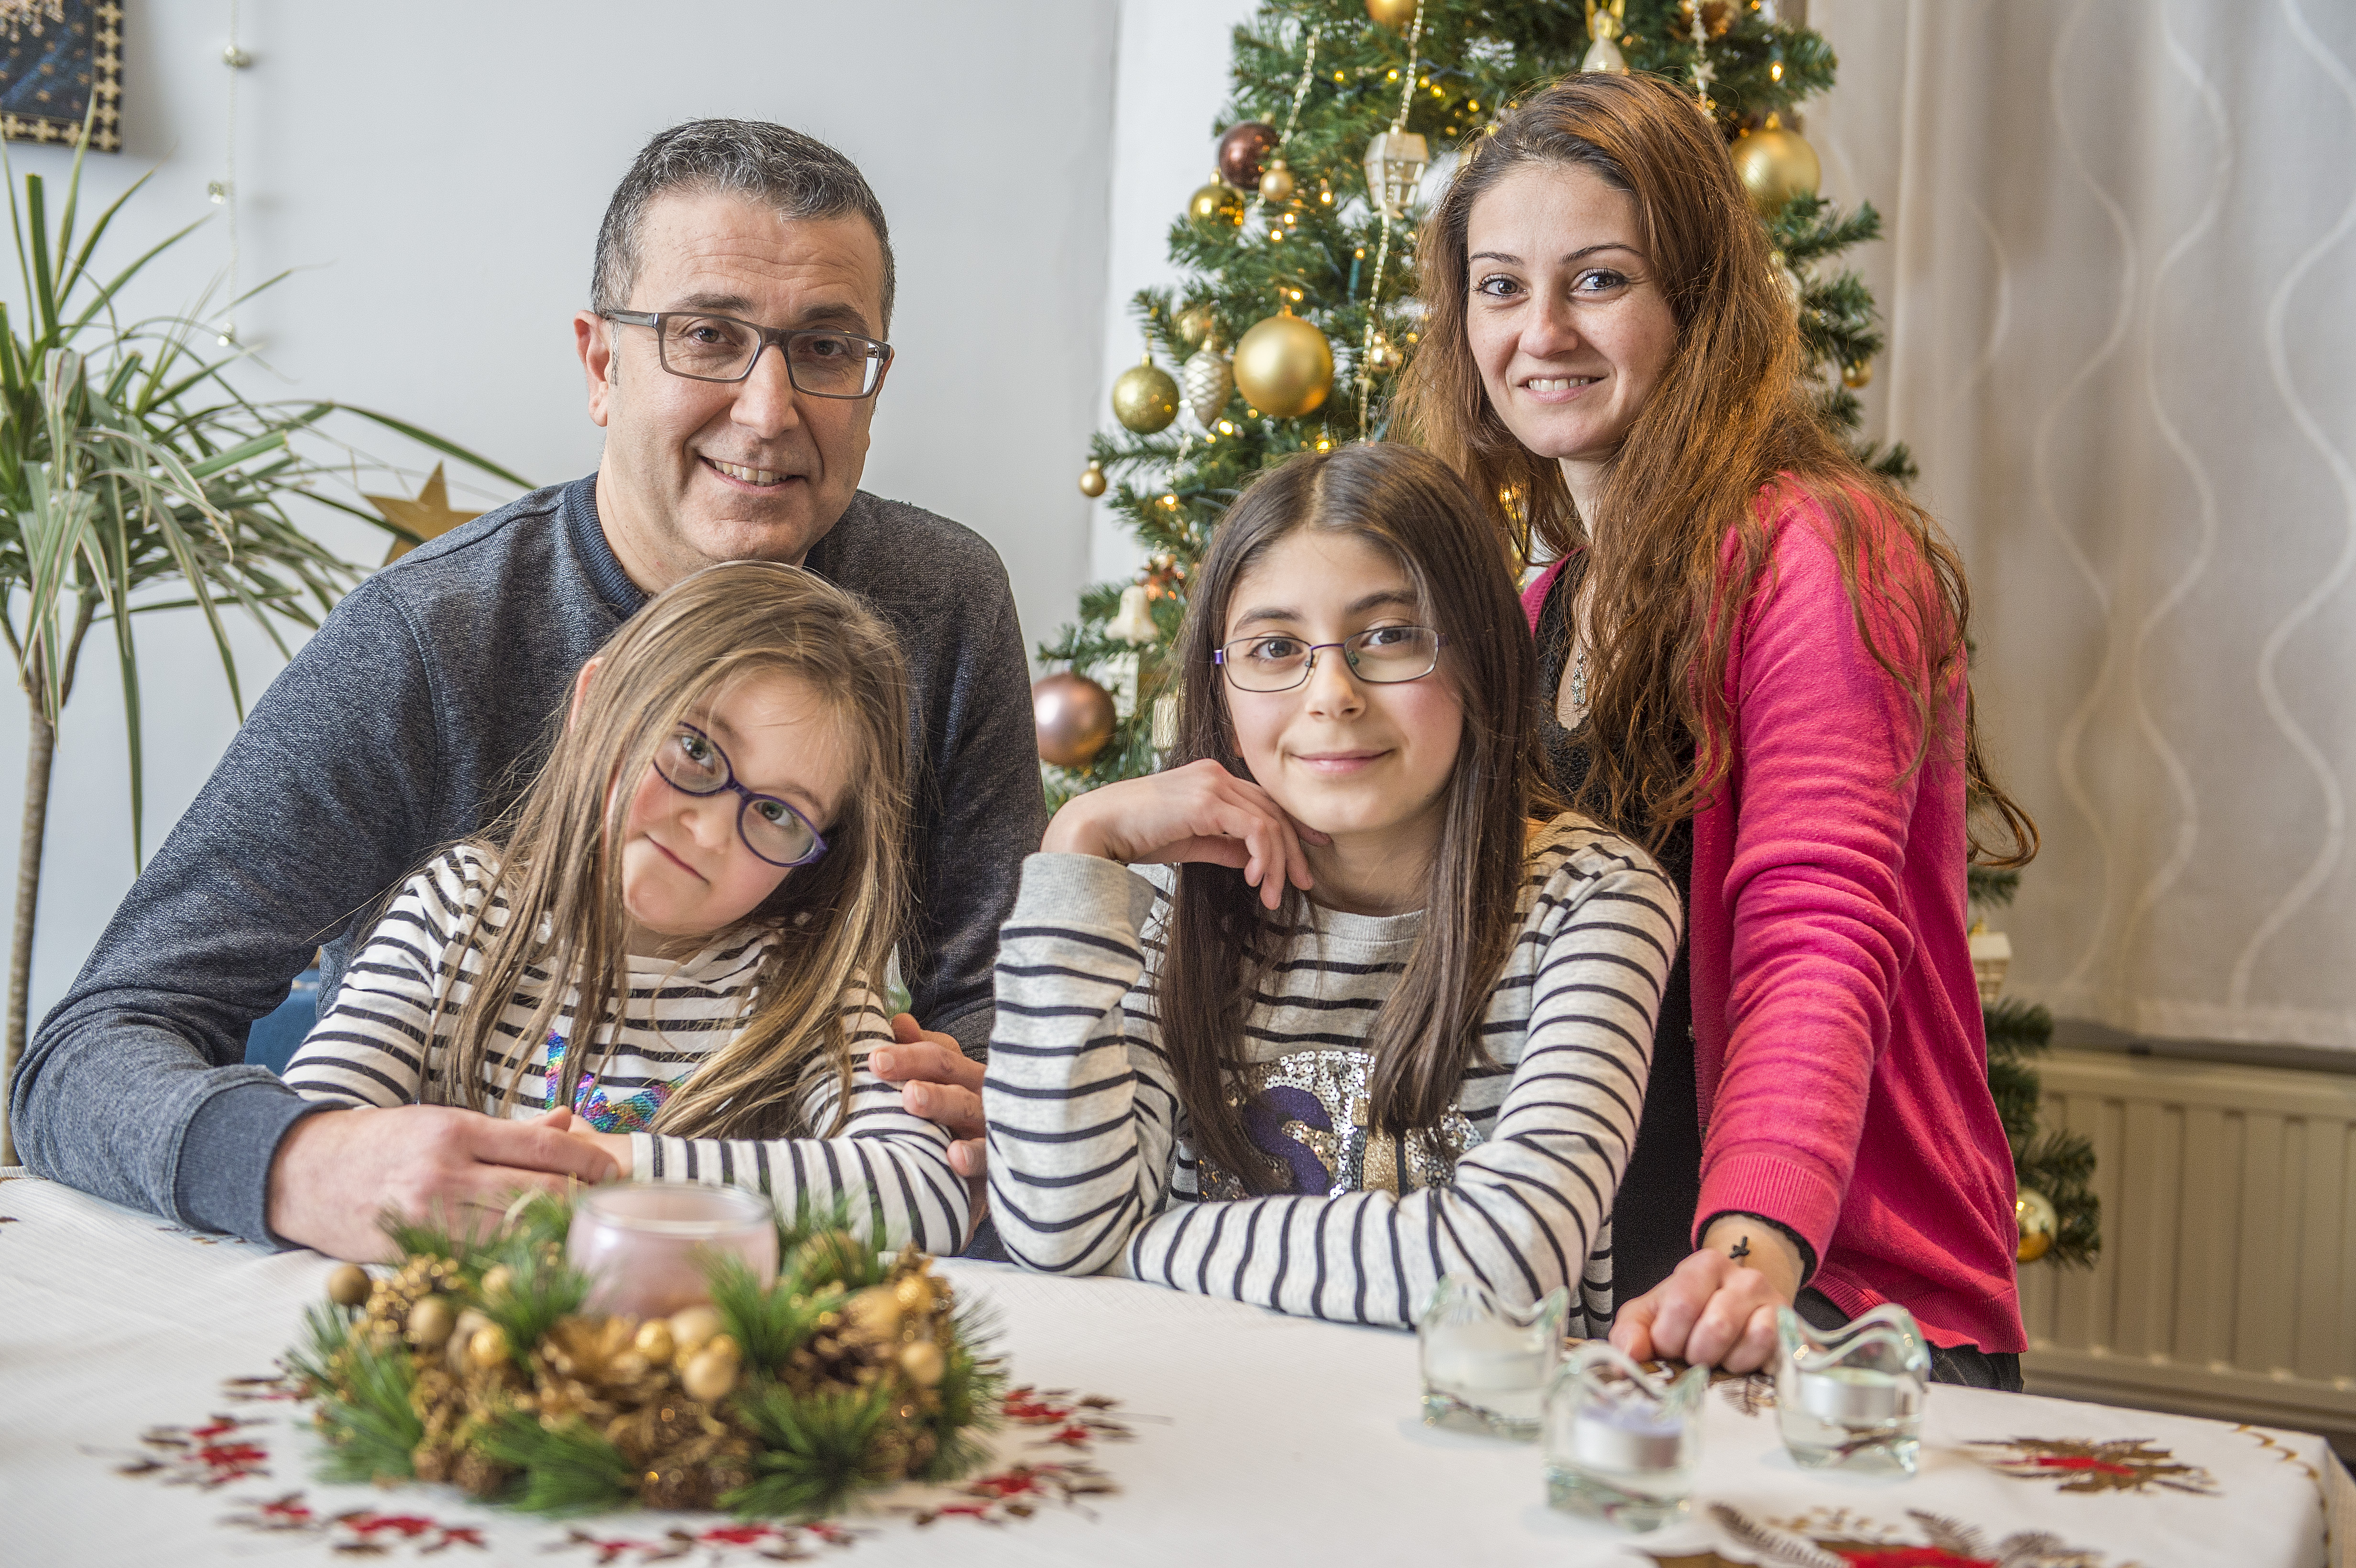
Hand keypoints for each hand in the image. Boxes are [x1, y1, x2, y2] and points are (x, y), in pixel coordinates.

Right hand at [266, 1104, 618, 1261]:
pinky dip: (515, 1259)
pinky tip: (539, 1257)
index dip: (587, 1160)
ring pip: (514, 1232)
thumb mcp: (442, 1122)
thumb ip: (508, 1131)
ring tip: (583, 1230)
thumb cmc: (383, 1144)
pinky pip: (479, 1259)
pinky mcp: (413, 1252)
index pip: (541, 1148)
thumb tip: (567, 1122)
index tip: (613, 1170)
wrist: (303, 1174)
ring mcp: (428, 1217)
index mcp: (455, 1131)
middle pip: (537, 1192)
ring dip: (555, 1233)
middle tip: (610, 1204)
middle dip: (582, 1200)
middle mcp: (444, 1173)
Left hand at [869, 1014, 986, 1193]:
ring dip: (940, 1100)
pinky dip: (972, 1156)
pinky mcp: (999, 1164)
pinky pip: (989, 1158)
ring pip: (967, 1107)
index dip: (906, 1049)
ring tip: (911, 1098)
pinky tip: (954, 1156)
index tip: (872, 1054)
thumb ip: (920, 1056)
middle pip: (948, 1070)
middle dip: (912, 1064)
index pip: (938, 1051)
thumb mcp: (942, 1092)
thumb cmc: (957, 1132)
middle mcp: (980, 1093)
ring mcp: (992, 1126)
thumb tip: (899, 1022)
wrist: (993, 1184)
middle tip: (878, 1063)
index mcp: (964, 1075)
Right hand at [1041, 757, 1326, 910]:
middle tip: (1306, 883)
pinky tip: (1255, 881)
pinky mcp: (1206, 801)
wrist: (1096, 829)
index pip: (1263, 802)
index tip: (1307, 857)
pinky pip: (1254, 829)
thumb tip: (1255, 860)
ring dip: (1278, 863)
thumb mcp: (1190, 842)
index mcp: (1211, 778)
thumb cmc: (1135, 835)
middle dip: (1294, 850)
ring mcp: (1212, 783)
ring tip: (1273, 896)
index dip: (1292, 829)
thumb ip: (1223, 845)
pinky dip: (1263, 857)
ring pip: (1268, 821)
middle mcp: (1216, 773)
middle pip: (1273, 809)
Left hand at [1608, 1216, 1803, 1372]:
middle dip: (1697, 1355)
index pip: (1682, 1305)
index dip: (1669, 1338)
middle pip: (1716, 1325)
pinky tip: (1740, 1363)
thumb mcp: (1651, 1317)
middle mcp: (1744, 1277)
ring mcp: (1773, 1301)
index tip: (1668, 1347)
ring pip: (1748, 1338)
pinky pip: (1773, 1349)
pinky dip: (1750, 1365)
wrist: (1739, 1316)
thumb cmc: (1688, 1317)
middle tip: (1694, 1357)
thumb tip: (1627, 1357)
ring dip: (1725, 1362)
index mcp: (1704, 1266)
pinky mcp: (1792, 1329)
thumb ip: (1630, 1332)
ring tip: (1717, 1359)